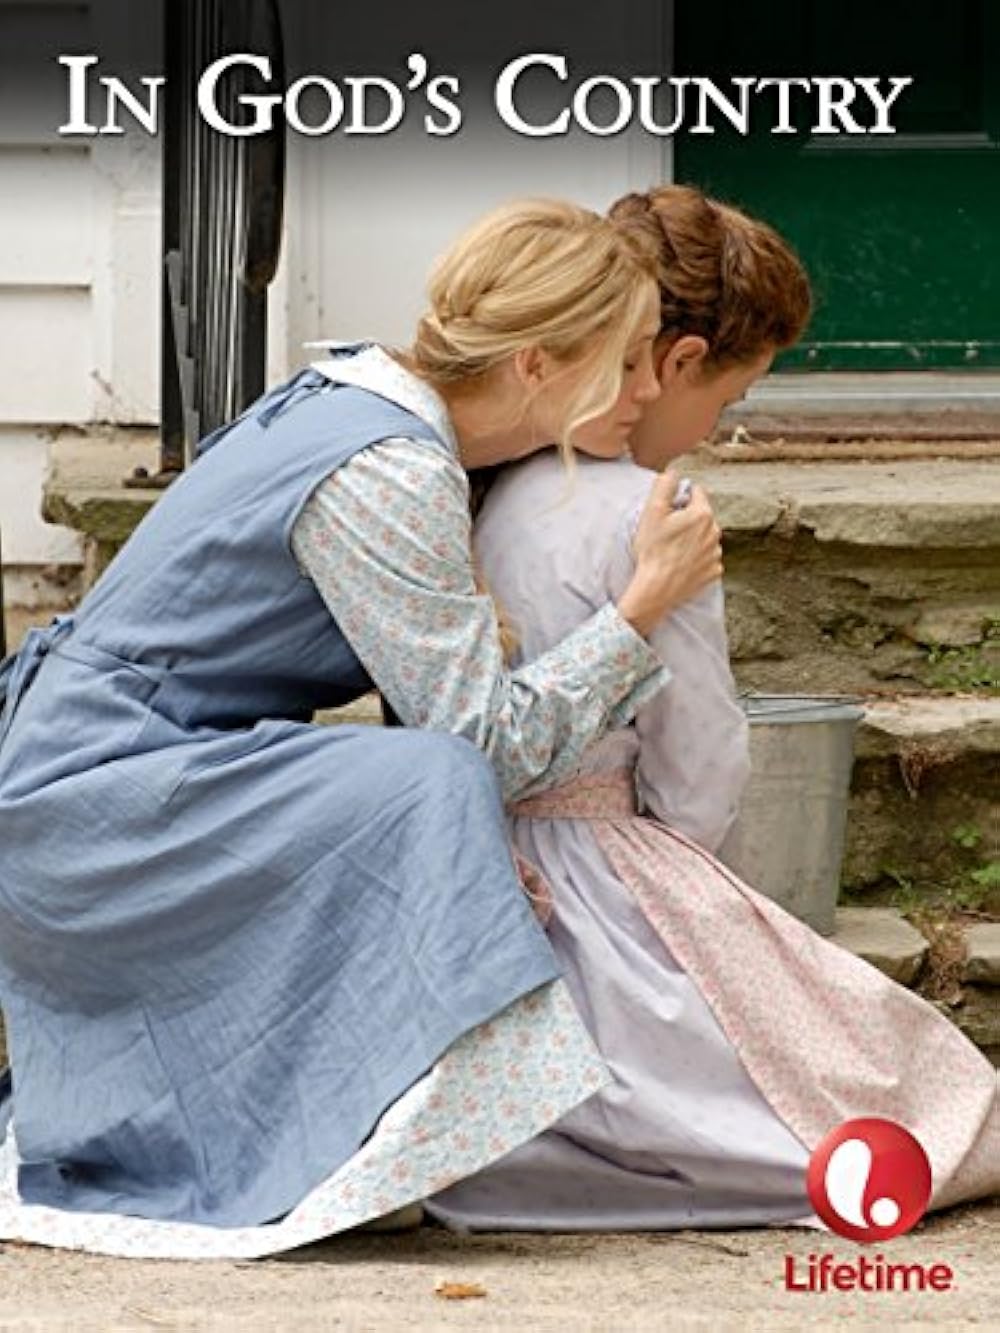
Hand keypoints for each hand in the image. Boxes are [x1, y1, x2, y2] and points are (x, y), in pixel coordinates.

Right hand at [616, 470, 722, 636]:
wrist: (656, 588)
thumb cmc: (653, 550)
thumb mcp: (652, 511)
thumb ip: (664, 485)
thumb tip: (673, 472)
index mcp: (702, 514)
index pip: (696, 492)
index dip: (680, 498)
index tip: (668, 511)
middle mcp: (715, 532)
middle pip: (702, 515)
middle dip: (687, 519)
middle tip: (667, 531)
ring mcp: (715, 554)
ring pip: (705, 537)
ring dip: (693, 539)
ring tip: (673, 549)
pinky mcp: (714, 572)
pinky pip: (707, 558)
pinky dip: (697, 559)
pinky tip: (681, 563)